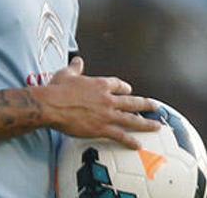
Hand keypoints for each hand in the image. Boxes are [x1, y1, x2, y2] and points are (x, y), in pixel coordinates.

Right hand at [41, 57, 160, 149]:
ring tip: (156, 126)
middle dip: (145, 104)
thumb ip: (75, 68)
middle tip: (155, 107)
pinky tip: (137, 145)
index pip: (118, 85)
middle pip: (132, 102)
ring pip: (132, 119)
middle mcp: (107, 99)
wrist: (51, 105)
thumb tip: (77, 61)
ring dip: (146, 123)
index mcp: (99, 84)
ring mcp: (107, 114)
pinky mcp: (102, 128)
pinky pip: (120, 135)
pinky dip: (130, 141)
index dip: (125, 87)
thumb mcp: (67, 74)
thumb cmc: (57, 90)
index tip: (129, 90)